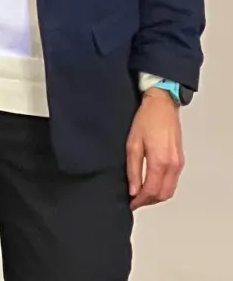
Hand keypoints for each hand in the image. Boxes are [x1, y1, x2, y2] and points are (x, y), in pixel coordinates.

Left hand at [127, 89, 183, 208]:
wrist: (162, 106)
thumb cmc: (145, 121)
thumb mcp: (132, 144)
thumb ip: (133, 169)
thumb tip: (133, 189)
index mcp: (160, 162)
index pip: (151, 190)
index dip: (140, 200)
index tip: (130, 203)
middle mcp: (173, 165)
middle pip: (163, 194)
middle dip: (148, 201)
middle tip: (134, 201)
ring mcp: (179, 163)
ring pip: (170, 190)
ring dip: (156, 196)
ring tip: (140, 195)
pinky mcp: (180, 160)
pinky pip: (173, 182)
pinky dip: (163, 188)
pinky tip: (150, 185)